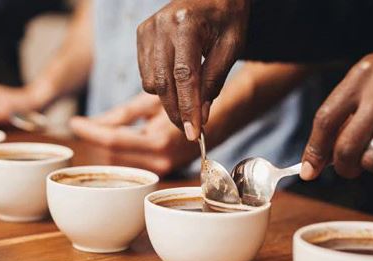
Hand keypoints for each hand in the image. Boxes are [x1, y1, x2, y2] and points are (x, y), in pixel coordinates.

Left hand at [69, 93, 198, 175]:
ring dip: (105, 149)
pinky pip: (130, 166)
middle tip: (84, 124)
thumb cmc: (185, 101)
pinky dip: (118, 154)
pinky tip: (113, 141)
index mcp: (159, 141)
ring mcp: (162, 170)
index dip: (90, 131)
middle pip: (111, 157)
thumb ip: (119, 115)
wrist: (220, 118)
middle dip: (95, 141)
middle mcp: (160, 161)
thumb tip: (89, 124)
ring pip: (118, 165)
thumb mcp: (150, 102)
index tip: (74, 122)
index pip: (113, 141)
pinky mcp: (162, 173)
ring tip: (97, 131)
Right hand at [137, 0, 248, 139]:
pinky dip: (161, 86)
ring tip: (188, 102)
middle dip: (177, 111)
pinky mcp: (141, 34)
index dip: (188, 107)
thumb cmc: (227, 17)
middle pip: (164, 82)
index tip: (194, 132)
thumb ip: (214, 82)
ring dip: (169, 100)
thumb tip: (200, 117)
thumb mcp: (231, 47)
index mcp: (187, 24)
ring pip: (152, 82)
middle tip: (191, 130)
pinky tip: (177, 83)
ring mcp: (148, 29)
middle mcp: (161, 25)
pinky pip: (146, 74)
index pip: (185, 75)